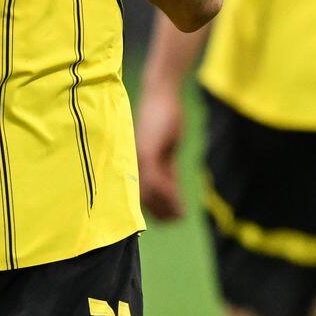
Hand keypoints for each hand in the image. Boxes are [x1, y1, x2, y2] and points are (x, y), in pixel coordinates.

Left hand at [135, 88, 186, 221]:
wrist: (161, 95)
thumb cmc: (163, 119)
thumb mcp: (165, 148)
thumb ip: (165, 168)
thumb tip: (170, 186)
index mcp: (136, 163)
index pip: (141, 194)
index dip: (155, 209)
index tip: (169, 219)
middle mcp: (134, 162)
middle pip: (143, 197)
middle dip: (161, 211)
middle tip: (177, 219)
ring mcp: (139, 157)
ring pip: (148, 191)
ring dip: (166, 205)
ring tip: (180, 215)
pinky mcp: (148, 150)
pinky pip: (155, 179)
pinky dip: (167, 192)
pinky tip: (178, 199)